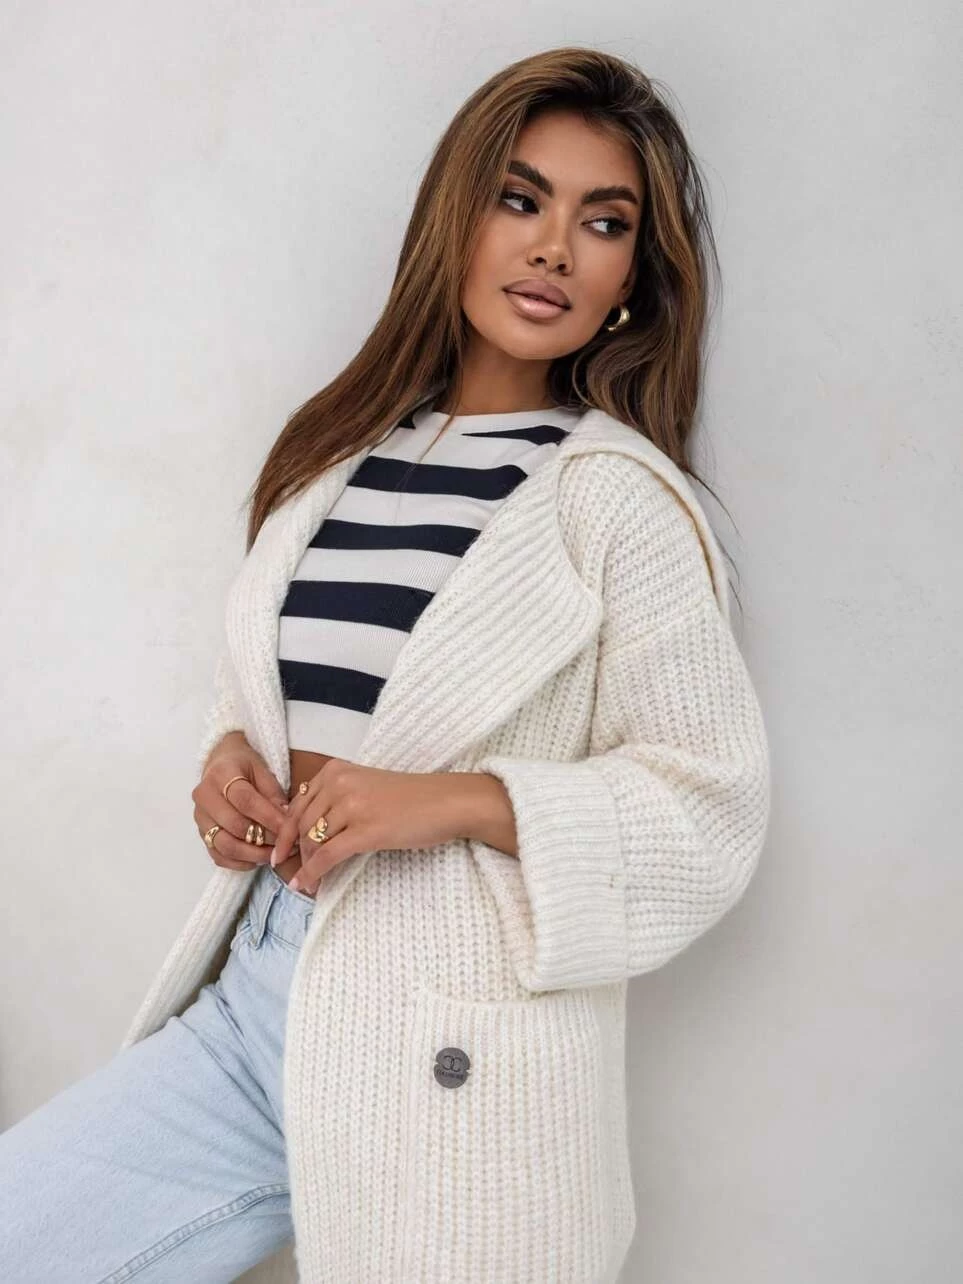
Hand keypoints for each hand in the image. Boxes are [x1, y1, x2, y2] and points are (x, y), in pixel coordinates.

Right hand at [192, 732, 289, 870]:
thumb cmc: (244, 767)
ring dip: (254, 855)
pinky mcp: (201, 835)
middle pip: (234, 826)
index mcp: (221, 775)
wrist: (219, 765)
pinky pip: (219, 856)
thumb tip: (287, 821)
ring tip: (275, 854)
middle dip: (265, 838)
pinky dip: (241, 863)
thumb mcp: (262, 770)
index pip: (245, 801)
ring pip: (225, 846)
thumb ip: (274, 794)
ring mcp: (200, 819)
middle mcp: (205, 797)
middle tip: (287, 844)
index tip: (289, 829)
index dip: (269, 818)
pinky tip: (259, 858)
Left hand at [272, 759, 463, 893]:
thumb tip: (309, 829)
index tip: (280, 849)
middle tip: (290, 870)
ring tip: (306, 882)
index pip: (298, 803)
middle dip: (294, 851)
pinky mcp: (365, 831)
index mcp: (337, 770)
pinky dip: (313, 874)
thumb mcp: (367, 787)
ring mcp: (352, 806)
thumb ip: (338, 799)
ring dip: (305, 865)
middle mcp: (339, 783)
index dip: (285, 831)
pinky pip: (327, 856)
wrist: (446, 802)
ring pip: (312, 841)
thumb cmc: (412, 798)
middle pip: (301, 824)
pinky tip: (308, 886)